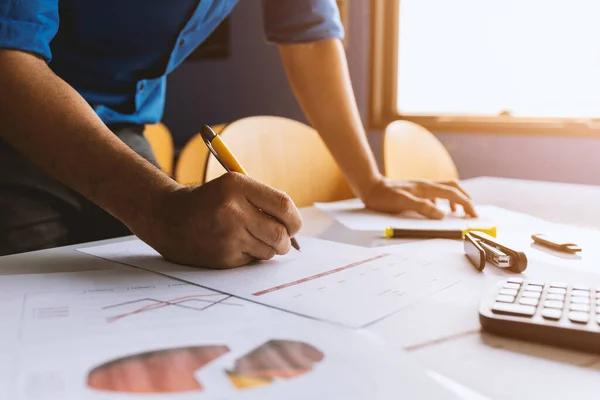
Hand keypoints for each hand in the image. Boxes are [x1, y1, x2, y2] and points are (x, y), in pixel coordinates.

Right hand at [133, 173, 301, 268]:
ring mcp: (227, 235)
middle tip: (281, 239)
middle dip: (286, 240)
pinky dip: (251, 256)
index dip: (294, 219)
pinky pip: (253, 260)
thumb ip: (264, 201)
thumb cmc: (209, 201)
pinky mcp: (222, 257)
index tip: (293, 225)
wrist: (166, 217)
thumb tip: (294, 226)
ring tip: (253, 240)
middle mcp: (232, 210)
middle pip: (280, 233)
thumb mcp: (233, 188)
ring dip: (269, 249)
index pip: (284, 205)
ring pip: (270, 250)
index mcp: (237, 186)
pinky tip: (235, 246)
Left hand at [361, 177, 476, 218]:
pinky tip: (437, 210)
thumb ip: (423, 208)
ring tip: (457, 212)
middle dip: (466, 199)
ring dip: (455, 199)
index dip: (467, 204)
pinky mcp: (416, 191)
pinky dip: (442, 201)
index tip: (474, 215)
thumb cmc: (384, 196)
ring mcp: (421, 187)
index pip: (454, 194)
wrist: (370, 187)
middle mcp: (426, 185)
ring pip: (445, 189)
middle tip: (471, 212)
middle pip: (454, 187)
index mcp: (426, 188)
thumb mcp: (403, 203)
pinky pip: (435, 194)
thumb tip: (442, 215)